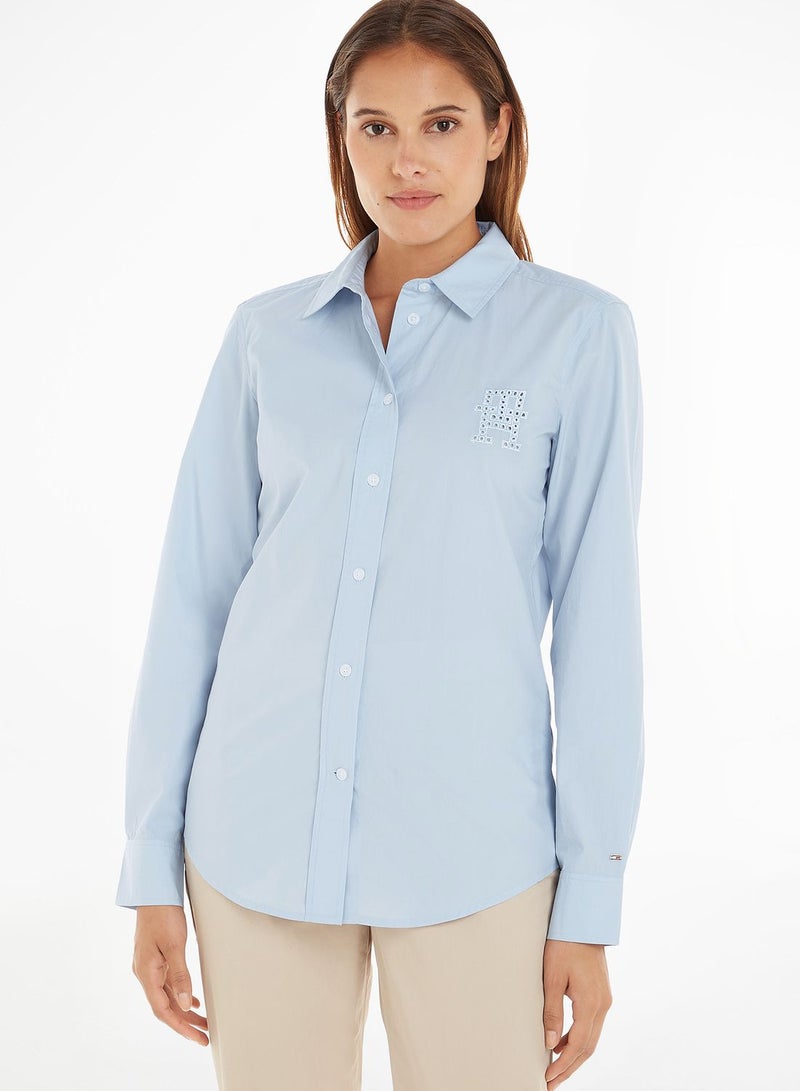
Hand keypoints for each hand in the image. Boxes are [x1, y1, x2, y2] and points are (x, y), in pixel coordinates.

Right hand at [132, 906, 208, 1045]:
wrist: (154, 892)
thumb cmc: (163, 915)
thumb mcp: (174, 945)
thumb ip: (180, 975)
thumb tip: (185, 1003)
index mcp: (147, 973)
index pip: (163, 1010)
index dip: (180, 1026)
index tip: (197, 1038)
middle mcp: (145, 973)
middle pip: (165, 1006)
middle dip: (185, 1022)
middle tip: (205, 1035)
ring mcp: (149, 966)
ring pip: (167, 996)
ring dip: (184, 1009)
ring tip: (203, 1021)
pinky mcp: (155, 958)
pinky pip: (167, 983)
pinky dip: (180, 994)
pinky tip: (192, 999)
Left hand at [542, 939, 611, 1088]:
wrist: (582, 922)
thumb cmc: (564, 945)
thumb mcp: (552, 977)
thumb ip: (552, 1012)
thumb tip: (551, 1043)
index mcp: (591, 1003)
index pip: (578, 1045)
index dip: (563, 1064)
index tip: (548, 1077)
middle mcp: (603, 1005)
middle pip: (588, 1047)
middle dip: (569, 1067)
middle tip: (551, 1082)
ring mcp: (604, 1000)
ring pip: (591, 1038)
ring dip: (574, 1054)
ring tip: (555, 1068)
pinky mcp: (601, 994)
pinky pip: (591, 1025)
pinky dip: (578, 1038)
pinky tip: (562, 1042)